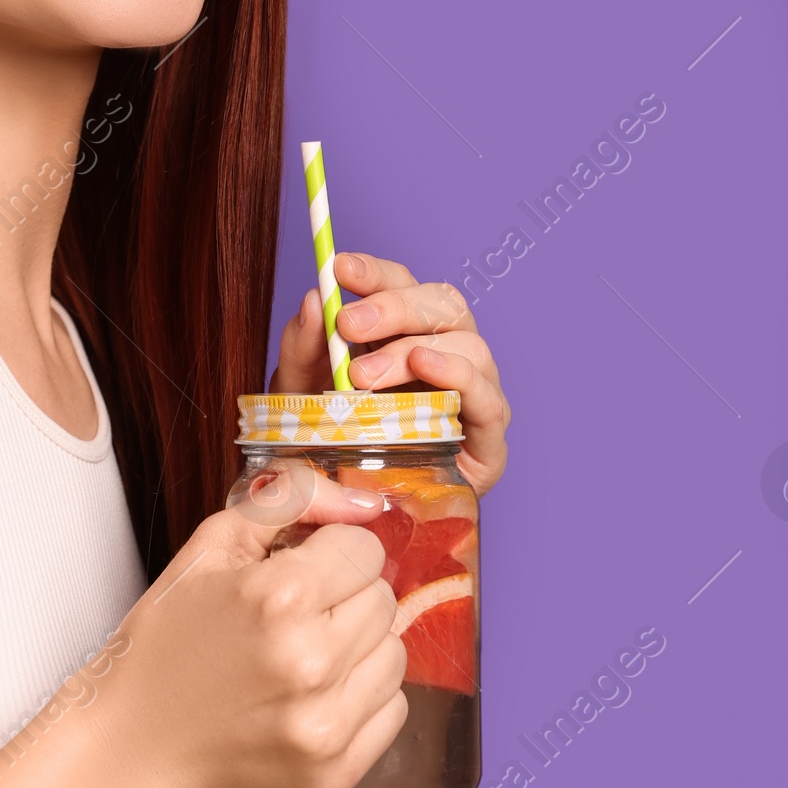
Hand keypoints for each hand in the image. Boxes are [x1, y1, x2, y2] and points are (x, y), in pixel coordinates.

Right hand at [117, 472, 405, 787]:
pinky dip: (361, 699)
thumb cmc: (169, 641)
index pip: (365, 550)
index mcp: (280, 597)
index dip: (331, 553)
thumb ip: (290, 500)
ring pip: (394, 655)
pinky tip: (312, 699)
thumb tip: (365, 502)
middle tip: (295, 618)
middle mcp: (312, 662)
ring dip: (358, 649)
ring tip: (304, 659)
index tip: (301, 571)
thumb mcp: (211, 548)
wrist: (133, 744)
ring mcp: (325, 724)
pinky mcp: (335, 772)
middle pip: (383, 601)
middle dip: (344, 599)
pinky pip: (393, 711)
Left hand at [272, 251, 509, 495]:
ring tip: (365, 376)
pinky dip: (459, 376)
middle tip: (348, 326)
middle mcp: (445, 356)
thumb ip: (304, 348)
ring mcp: (471, 396)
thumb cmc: (328, 448)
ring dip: (413, 350)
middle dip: (393, 307)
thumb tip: (316, 299)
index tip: (339, 268)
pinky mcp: (486, 440)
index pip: (403, 285)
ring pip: (469, 344)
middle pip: (442, 305)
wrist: (344, 519)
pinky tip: (427, 368)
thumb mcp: (299, 395)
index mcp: (403, 335)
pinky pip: (489, 398)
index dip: (375, 272)